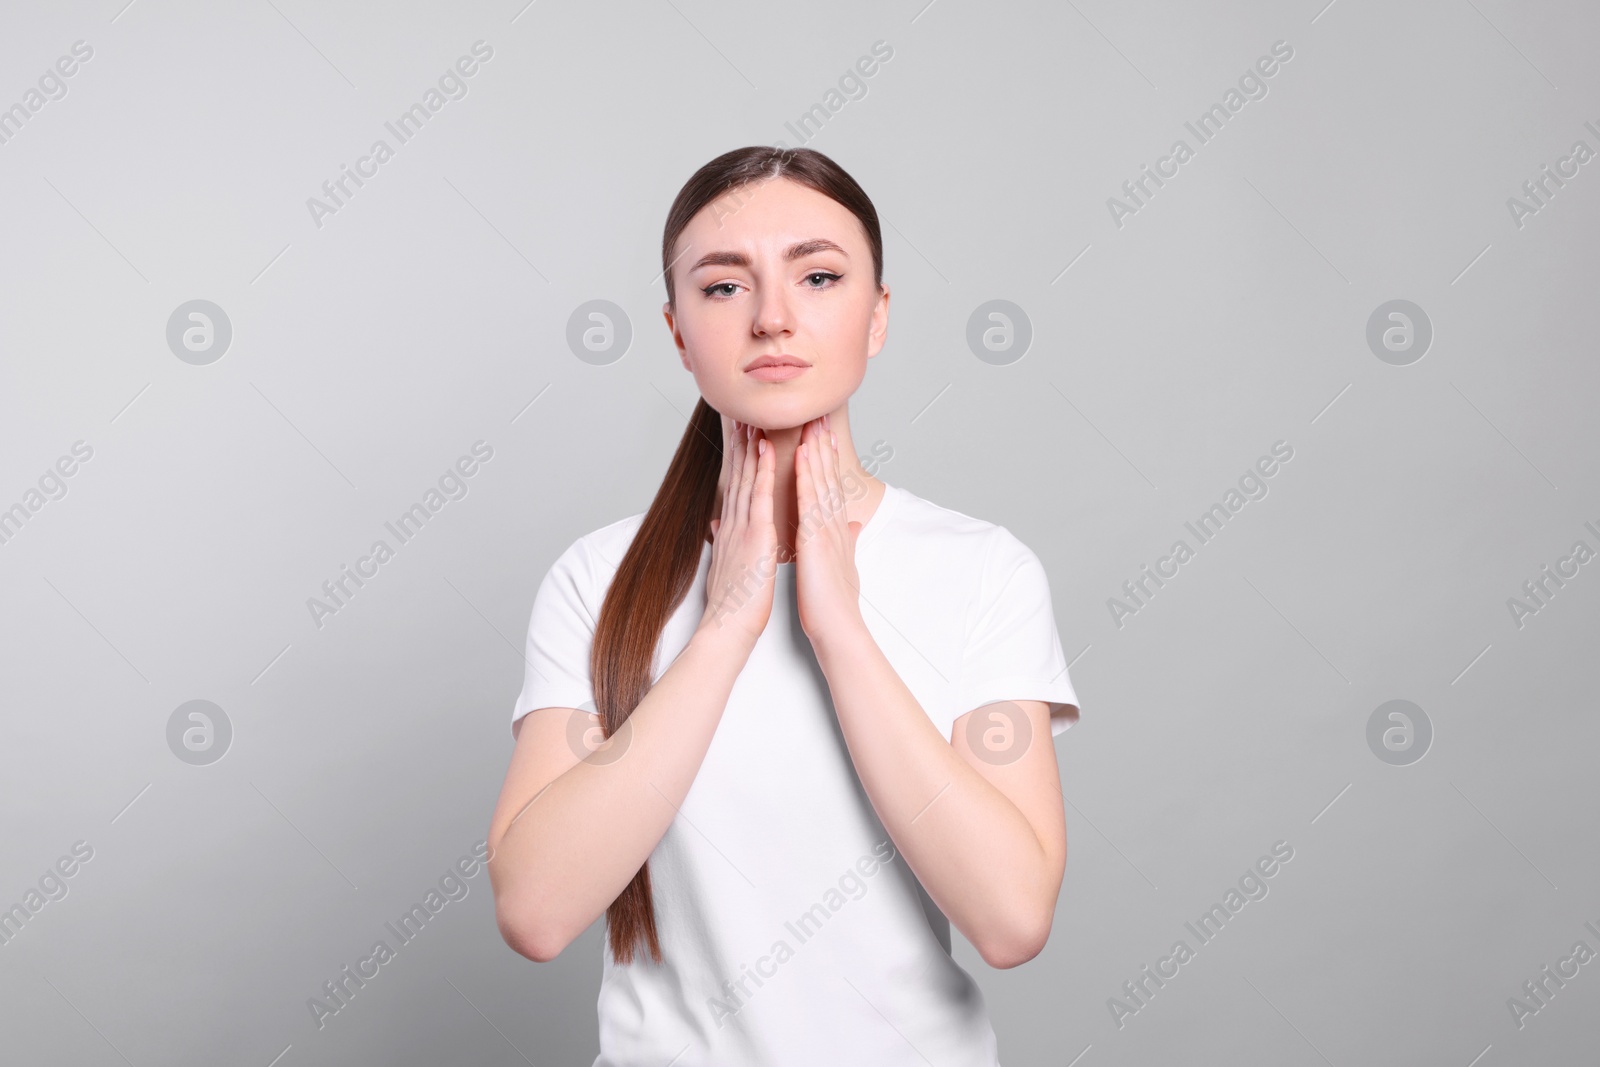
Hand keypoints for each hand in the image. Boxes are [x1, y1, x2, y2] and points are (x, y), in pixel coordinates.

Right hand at [698, 418, 777, 647]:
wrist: (729, 627)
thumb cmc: (733, 603)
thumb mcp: (726, 566)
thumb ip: (723, 542)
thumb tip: (716, 526)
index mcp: (731, 530)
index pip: (735, 486)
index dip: (738, 458)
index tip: (741, 433)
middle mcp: (733, 523)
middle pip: (736, 474)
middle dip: (739, 443)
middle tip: (742, 412)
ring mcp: (742, 527)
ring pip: (745, 478)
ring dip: (749, 446)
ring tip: (752, 417)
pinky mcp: (755, 536)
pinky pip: (759, 497)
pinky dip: (762, 470)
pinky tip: (765, 449)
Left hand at [794, 413, 864, 645]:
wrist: (837, 627)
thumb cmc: (833, 603)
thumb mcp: (842, 566)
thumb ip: (846, 543)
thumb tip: (853, 527)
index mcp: (834, 530)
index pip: (830, 487)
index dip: (826, 459)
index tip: (822, 435)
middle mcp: (833, 524)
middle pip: (828, 476)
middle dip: (823, 444)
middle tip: (820, 413)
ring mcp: (827, 528)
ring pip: (821, 480)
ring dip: (816, 449)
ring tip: (813, 420)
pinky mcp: (816, 537)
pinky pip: (810, 499)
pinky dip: (806, 473)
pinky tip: (801, 452)